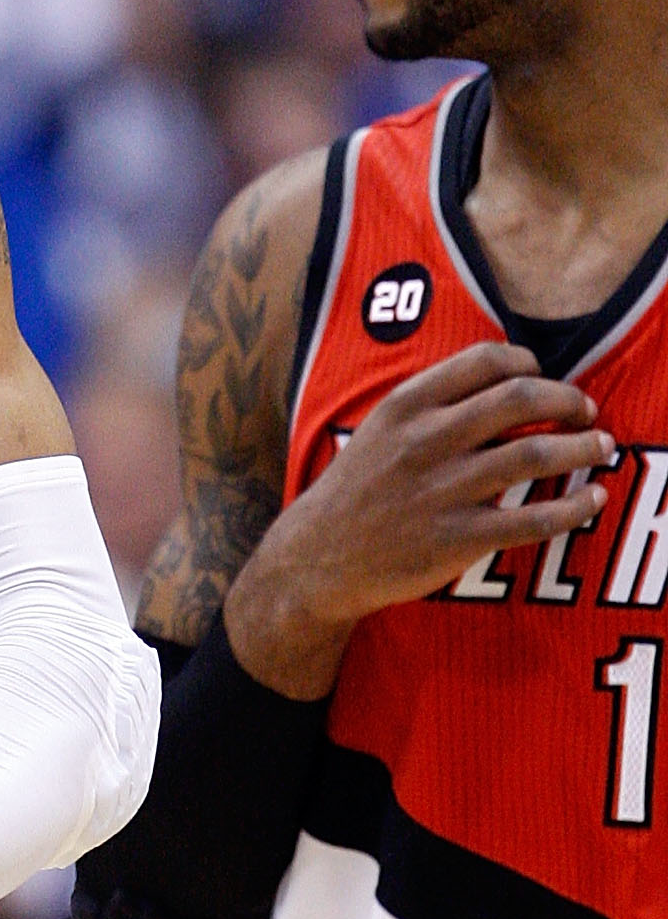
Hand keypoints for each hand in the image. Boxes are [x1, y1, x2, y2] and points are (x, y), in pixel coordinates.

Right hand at [226, 342, 615, 698]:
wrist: (318, 558)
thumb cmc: (358, 490)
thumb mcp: (380, 429)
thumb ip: (434, 403)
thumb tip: (507, 383)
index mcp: (406, 405)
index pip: (486, 360)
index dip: (530, 364)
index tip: (544, 378)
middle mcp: (426, 441)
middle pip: (521, 398)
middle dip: (568, 400)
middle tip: (585, 412)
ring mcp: (442, 491)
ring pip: (535, 453)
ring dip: (582, 447)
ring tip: (601, 447)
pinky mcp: (457, 539)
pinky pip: (534, 519)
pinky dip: (575, 508)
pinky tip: (592, 501)